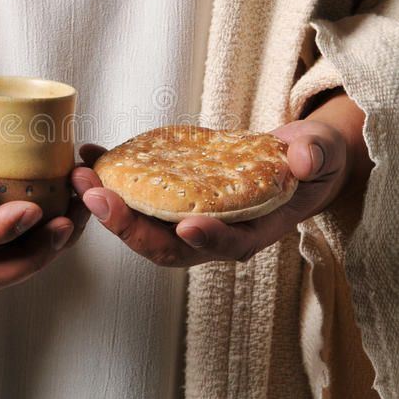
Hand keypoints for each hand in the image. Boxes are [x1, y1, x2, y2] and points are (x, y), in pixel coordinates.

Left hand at [71, 99, 369, 266]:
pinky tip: (89, 155)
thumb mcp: (320, 153)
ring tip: (79, 175)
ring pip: (142, 226)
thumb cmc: (308, 162)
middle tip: (95, 196)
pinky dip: (110, 180)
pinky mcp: (172, 201)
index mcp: (251, 231)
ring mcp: (188, 220)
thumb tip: (301, 159)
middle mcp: (213, 234)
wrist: (292, 161)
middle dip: (128, 226)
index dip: (207, 238)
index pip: (227, 243)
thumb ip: (313, 155)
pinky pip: (136, 198)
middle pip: (167, 245)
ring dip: (107, 206)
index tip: (187, 225)